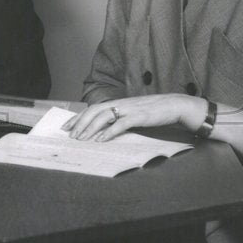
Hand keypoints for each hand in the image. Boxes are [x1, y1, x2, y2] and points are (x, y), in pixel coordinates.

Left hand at [62, 94, 207, 141]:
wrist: (175, 105)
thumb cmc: (154, 112)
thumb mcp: (132, 113)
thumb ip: (119, 118)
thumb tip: (104, 129)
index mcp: (117, 103)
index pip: (92, 108)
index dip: (78, 117)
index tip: (67, 126)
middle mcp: (120, 103)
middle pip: (94, 111)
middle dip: (80, 123)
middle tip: (70, 135)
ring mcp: (129, 109)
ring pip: (104, 116)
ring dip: (90, 128)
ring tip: (81, 139)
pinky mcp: (139, 116)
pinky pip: (120, 124)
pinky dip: (109, 132)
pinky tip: (101, 140)